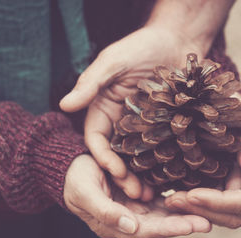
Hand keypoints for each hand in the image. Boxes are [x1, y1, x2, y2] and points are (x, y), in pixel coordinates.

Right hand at [60, 26, 205, 197]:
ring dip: (143, 175)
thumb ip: (90, 83)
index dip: (103, 157)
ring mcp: (143, 125)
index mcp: (102, 108)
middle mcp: (120, 121)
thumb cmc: (140, 46)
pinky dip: (163, 163)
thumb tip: (64, 105)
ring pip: (139, 155)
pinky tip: (172, 178)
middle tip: (136, 194)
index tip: (115, 171)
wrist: (176, 39)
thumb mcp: (112, 61)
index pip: (96, 139)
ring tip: (153, 194)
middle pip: (117, 153)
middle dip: (123, 174)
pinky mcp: (163, 125)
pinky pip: (161, 147)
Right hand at [64, 154, 210, 237]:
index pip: (145, 230)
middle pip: (158, 224)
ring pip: (162, 213)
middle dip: (182, 224)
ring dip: (183, 213)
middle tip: (207, 223)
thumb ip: (105, 212)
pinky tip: (191, 197)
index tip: (190, 227)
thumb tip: (130, 228)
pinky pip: (159, 199)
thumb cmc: (75, 180)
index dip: (167, 229)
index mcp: (114, 225)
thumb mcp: (85, 193)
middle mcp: (127, 220)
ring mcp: (134, 208)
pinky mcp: (138, 195)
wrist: (72, 166)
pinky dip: (175, 200)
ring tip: (206, 213)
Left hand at [165, 90, 240, 227]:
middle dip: (203, 210)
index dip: (218, 202)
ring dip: (198, 206)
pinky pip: (219, 192)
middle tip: (172, 201)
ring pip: (224, 207)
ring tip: (170, 198)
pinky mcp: (240, 176)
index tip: (192, 196)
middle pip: (233, 214)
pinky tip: (177, 186)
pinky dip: (200, 194)